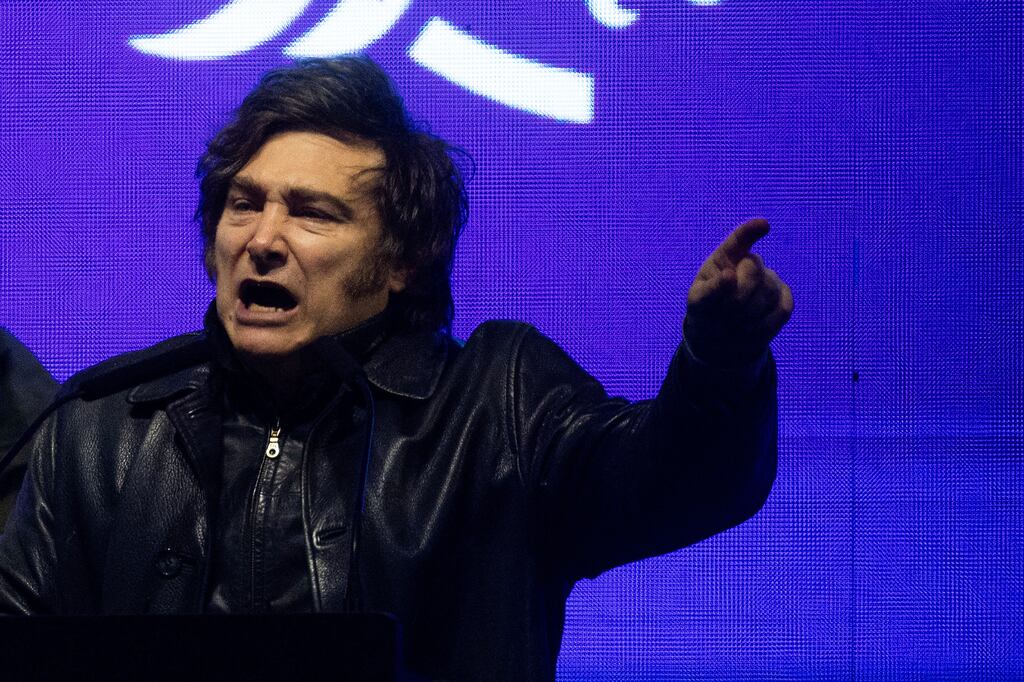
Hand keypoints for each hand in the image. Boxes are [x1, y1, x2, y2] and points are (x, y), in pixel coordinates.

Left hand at [684, 218, 792, 365]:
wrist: (720, 337)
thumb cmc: (706, 312)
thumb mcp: (699, 302)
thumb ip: (711, 289)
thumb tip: (729, 276)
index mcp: (725, 258)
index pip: (739, 239)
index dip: (751, 231)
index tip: (763, 225)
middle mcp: (751, 264)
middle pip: (754, 270)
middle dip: (737, 295)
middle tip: (723, 314)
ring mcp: (771, 280)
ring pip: (767, 294)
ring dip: (747, 315)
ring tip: (732, 324)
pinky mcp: (785, 299)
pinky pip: (781, 310)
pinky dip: (762, 325)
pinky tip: (749, 330)